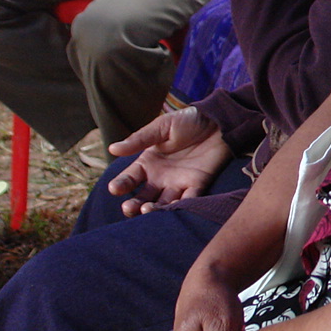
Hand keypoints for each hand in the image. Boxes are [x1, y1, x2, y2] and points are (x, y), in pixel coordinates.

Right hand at [107, 108, 232, 213]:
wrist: (218, 120)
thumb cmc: (187, 121)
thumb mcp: (161, 127)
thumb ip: (140, 140)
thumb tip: (112, 148)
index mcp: (148, 163)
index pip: (130, 178)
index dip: (121, 184)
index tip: (114, 189)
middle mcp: (160, 177)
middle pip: (143, 197)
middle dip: (134, 205)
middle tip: (129, 208)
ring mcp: (178, 183)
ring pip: (162, 203)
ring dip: (154, 210)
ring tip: (146, 210)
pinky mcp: (197, 184)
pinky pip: (188, 199)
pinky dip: (181, 206)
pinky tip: (173, 209)